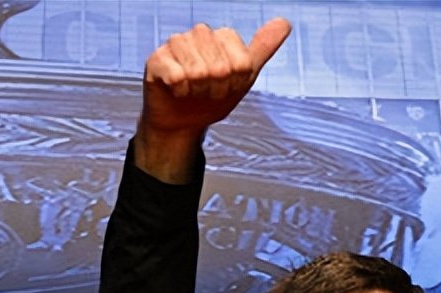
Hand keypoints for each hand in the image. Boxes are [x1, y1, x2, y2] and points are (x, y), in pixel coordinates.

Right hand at [136, 18, 291, 181]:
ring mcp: (176, 44)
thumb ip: (262, 49)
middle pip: (220, 67)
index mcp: (222, 36)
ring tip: (192, 91)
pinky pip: (177, 75)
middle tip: (208, 91)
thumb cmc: (212, 98)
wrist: (183, 122)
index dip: (235, 83)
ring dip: (198, 91)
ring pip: (198, 70)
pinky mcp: (156, 59)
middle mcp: (199, 34)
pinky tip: (176, 91)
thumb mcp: (244, 77)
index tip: (227, 87)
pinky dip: (180, 91)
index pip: (241, 62)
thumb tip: (284, 23)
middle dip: (217, 89)